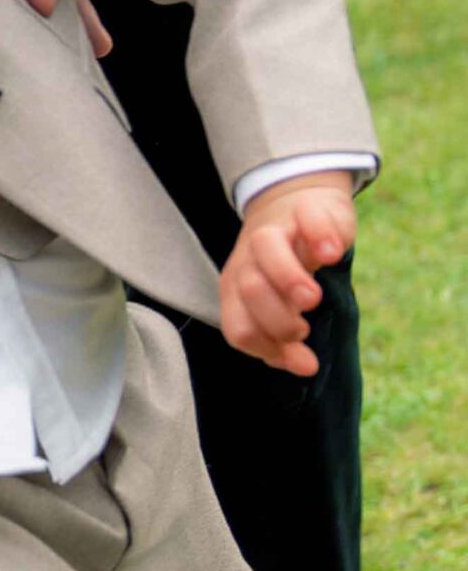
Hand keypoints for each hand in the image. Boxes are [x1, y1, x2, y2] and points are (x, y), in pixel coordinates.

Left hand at [221, 173, 357, 377]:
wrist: (295, 202)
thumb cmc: (288, 265)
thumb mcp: (280, 304)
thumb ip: (286, 340)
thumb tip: (307, 367)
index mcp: (236, 289)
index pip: (239, 328)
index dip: (268, 347)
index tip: (301, 353)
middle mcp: (249, 259)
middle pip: (249, 288)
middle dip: (278, 317)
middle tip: (305, 326)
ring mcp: (277, 230)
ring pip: (267, 247)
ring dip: (289, 279)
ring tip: (313, 300)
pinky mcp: (306, 208)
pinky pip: (307, 217)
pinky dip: (320, 236)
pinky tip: (333, 256)